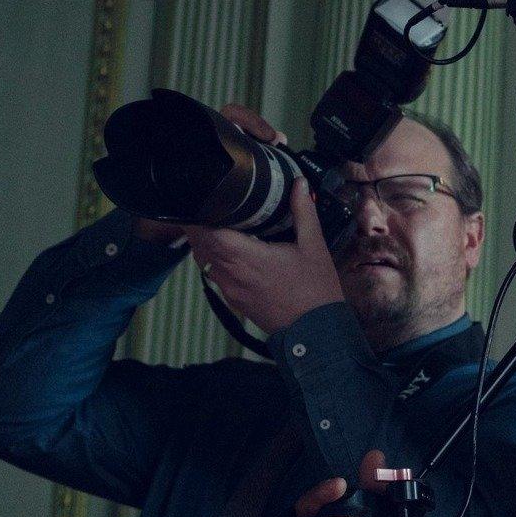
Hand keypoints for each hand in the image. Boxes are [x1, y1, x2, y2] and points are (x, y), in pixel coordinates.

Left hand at [181, 111, 342, 333]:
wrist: (317, 332)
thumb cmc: (316, 291)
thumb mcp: (314, 246)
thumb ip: (303, 212)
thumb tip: (298, 184)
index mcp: (245, 256)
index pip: (204, 229)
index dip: (198, 212)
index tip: (202, 198)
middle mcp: (229, 273)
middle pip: (198, 242)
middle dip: (201, 223)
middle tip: (212, 206)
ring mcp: (229, 289)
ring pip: (203, 259)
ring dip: (207, 242)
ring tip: (222, 226)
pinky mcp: (233, 300)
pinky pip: (215, 273)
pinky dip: (217, 259)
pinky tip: (236, 252)